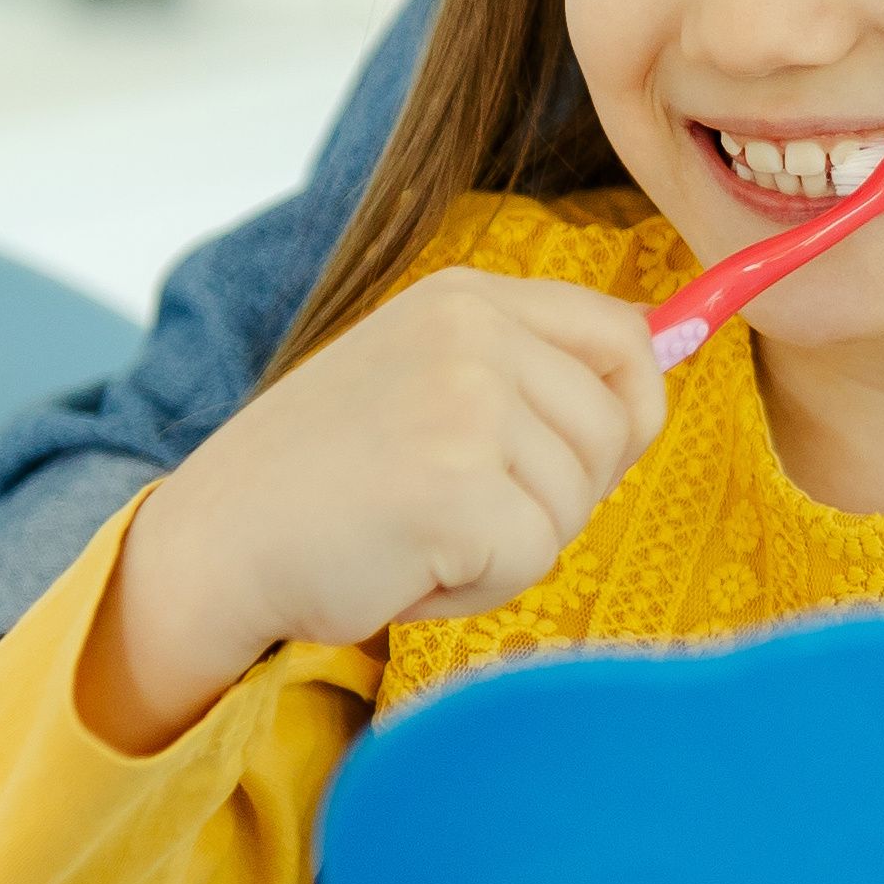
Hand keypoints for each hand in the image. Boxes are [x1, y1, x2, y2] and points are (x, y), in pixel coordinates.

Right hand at [91, 266, 674, 748]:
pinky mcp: (454, 486)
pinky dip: (479, 585)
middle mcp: (470, 333)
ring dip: (511, 545)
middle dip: (561, 494)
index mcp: (465, 298)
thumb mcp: (424, 382)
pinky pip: (534, 556)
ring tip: (418, 534)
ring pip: (577, 501)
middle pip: (616, 427)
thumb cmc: (325, 482)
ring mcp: (462, 404)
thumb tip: (671, 351)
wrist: (213, 545)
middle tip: (459, 510)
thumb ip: (528, 370)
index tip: (592, 455)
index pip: (624, 334)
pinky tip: (405, 567)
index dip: (632, 406)